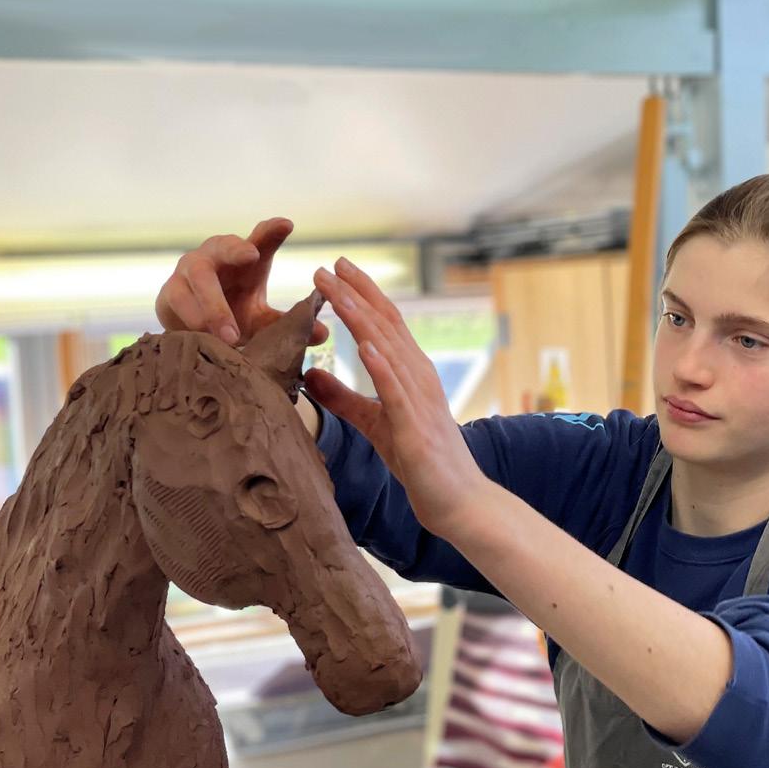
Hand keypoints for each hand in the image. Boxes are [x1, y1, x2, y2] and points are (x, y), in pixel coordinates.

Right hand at [155, 218, 328, 346]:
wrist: (195, 334)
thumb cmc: (234, 315)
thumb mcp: (262, 320)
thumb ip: (286, 324)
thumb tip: (323, 334)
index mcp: (245, 259)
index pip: (261, 239)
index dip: (271, 230)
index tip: (286, 225)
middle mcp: (216, 257)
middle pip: (224, 244)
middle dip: (236, 247)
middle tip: (252, 255)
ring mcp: (189, 271)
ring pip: (199, 276)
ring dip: (215, 306)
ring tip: (231, 335)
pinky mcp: (169, 292)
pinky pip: (177, 301)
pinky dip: (192, 318)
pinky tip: (203, 335)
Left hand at [306, 258, 487, 538]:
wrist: (458, 502)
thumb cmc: (421, 462)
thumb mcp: (374, 424)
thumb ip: (345, 398)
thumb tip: (310, 375)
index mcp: (410, 373)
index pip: (384, 323)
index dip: (360, 294)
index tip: (334, 269)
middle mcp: (418, 377)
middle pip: (385, 326)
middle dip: (355, 294)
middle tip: (326, 265)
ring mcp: (419, 401)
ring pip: (388, 350)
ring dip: (362, 319)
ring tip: (337, 292)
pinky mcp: (415, 428)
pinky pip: (396, 392)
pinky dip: (381, 366)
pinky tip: (363, 345)